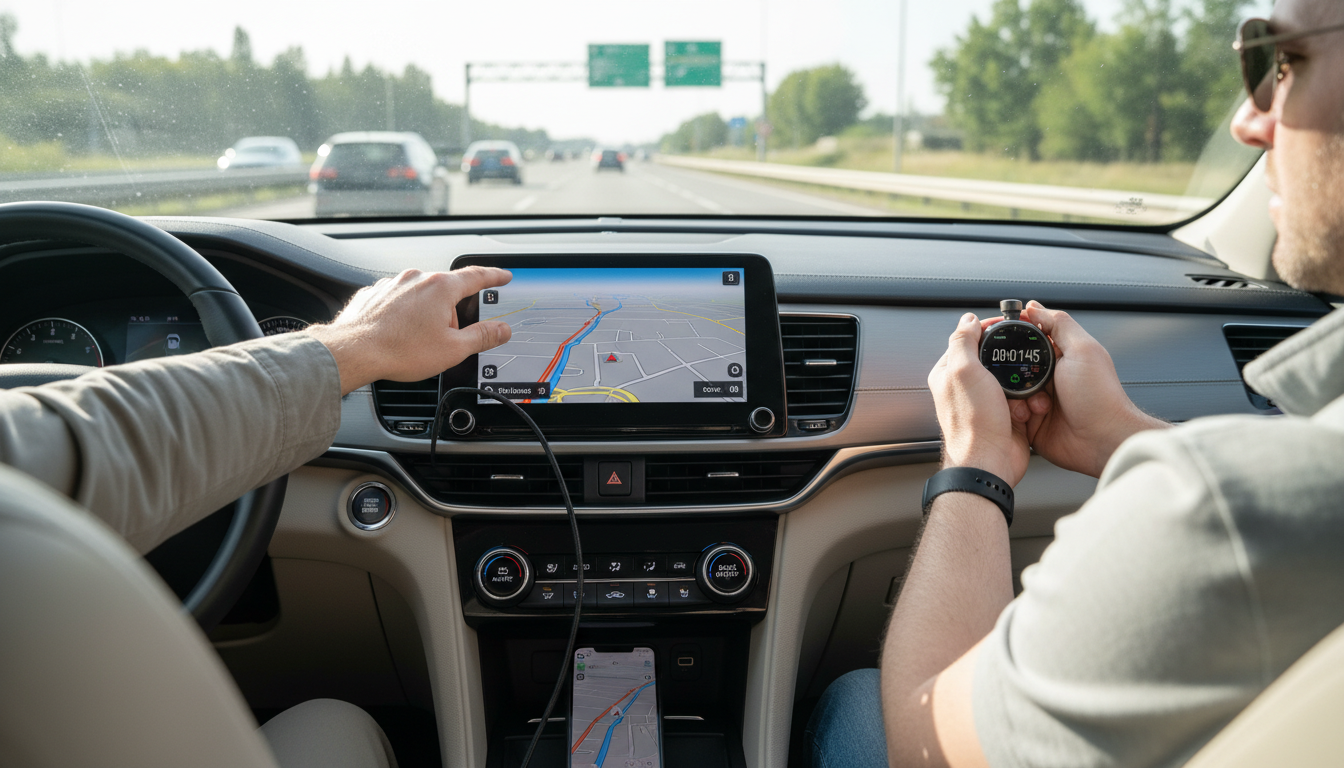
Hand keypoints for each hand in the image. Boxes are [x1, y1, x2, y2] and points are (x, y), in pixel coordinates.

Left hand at [306, 267, 512, 393]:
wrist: (354, 352)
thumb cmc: (400, 350)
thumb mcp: (453, 349)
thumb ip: (482, 336)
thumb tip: (502, 330)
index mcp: (441, 287)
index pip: (477, 276)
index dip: (494, 276)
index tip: (503, 276)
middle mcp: (417, 278)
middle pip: (446, 291)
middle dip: (450, 313)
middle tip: (445, 339)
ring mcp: (393, 283)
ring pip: (420, 296)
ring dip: (425, 314)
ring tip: (415, 342)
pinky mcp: (375, 293)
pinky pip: (398, 301)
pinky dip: (402, 314)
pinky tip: (397, 334)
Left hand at [928, 312, 1032, 486]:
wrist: (989, 461)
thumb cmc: (973, 422)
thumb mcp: (965, 371)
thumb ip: (963, 341)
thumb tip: (968, 319)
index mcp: (949, 373)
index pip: (969, 339)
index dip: (989, 329)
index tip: (1008, 325)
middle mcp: (964, 387)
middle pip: (993, 358)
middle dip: (1011, 357)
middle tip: (1024, 355)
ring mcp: (985, 402)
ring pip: (1011, 377)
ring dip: (1022, 381)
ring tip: (1025, 388)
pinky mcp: (1003, 415)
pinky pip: (1022, 398)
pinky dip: (1030, 398)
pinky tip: (1030, 403)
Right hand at [1017, 301, 1166, 477]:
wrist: (1102, 441)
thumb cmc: (1100, 398)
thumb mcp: (1082, 350)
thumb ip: (1059, 324)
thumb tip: (1033, 307)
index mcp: (1059, 355)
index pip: (1028, 338)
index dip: (1012, 336)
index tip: (996, 336)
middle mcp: (1047, 376)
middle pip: (1011, 364)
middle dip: (1007, 371)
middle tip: (1014, 378)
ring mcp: (1037, 399)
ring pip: (1006, 390)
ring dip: (1013, 396)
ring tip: (1031, 404)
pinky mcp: (1030, 421)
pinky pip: (1009, 412)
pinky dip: (1012, 414)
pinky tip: (1027, 417)